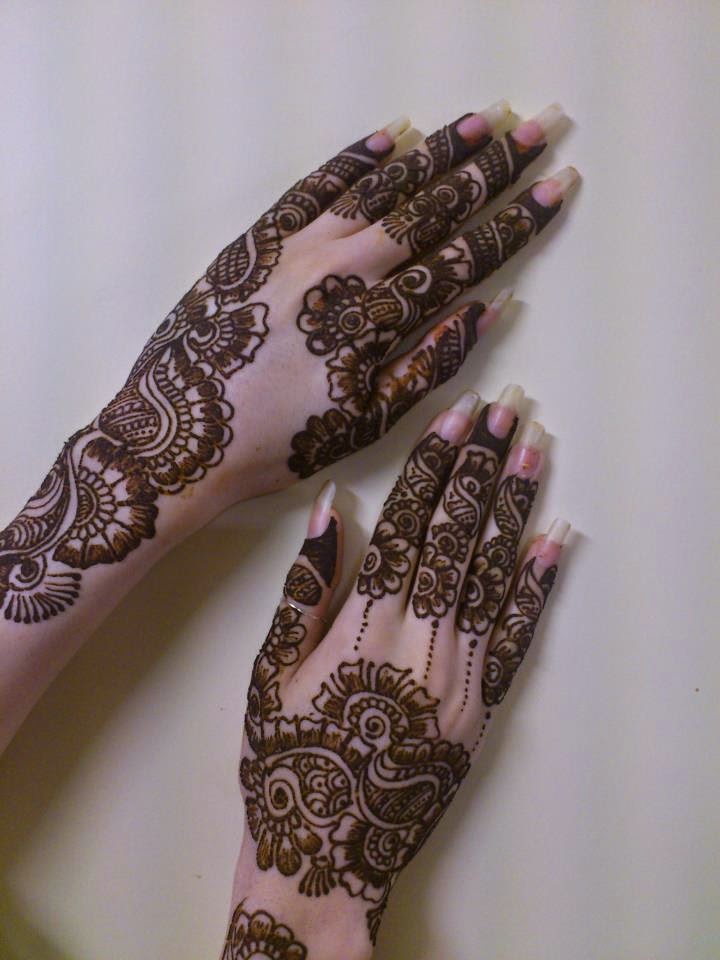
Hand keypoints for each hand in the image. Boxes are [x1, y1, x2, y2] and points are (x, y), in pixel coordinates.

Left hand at [0, 102, 575, 620]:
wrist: (176, 438)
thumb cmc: (277, 442)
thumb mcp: (365, 422)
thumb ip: (429, 364)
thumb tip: (487, 309)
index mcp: (376, 320)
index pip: (461, 258)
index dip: (513, 223)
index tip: (555, 188)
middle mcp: (343, 269)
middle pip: (430, 209)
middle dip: (489, 169)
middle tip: (534, 131)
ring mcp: (298, 249)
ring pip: (378, 189)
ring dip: (432, 153)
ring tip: (477, 123)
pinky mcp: (257, 242)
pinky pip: (312, 188)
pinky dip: (351, 161)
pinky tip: (385, 138)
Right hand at [230, 387, 569, 958]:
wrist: (325, 853)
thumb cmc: (285, 759)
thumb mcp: (271, 671)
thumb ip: (306, 589)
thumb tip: (331, 513)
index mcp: (363, 623)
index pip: (407, 524)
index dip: (433, 466)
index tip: (458, 418)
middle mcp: (420, 638)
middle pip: (457, 534)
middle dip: (482, 465)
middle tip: (508, 410)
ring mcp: (458, 673)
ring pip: (493, 573)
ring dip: (515, 507)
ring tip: (533, 451)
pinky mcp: (481, 707)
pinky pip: (518, 635)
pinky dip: (538, 585)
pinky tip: (555, 541)